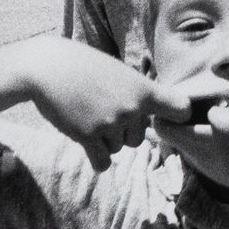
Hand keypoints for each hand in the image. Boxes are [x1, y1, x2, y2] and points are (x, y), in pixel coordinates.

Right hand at [26, 41, 189, 170]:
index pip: (180, 108)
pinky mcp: (88, 136)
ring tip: (89, 116)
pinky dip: (97, 158)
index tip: (165, 118)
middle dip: (123, 130)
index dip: (176, 117)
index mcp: (144, 88)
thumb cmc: (83, 66)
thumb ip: (137, 92)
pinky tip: (88, 143)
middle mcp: (132, 108)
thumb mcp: (119, 72)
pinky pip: (103, 162)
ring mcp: (110, 123)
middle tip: (104, 111)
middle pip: (139, 137)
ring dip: (105, 139)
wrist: (47, 67)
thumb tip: (153, 112)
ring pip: (118, 148)